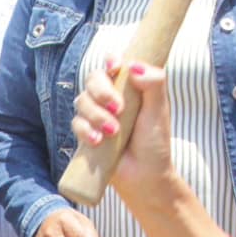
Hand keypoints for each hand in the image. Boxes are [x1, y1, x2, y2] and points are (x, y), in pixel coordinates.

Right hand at [74, 56, 177, 203]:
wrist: (145, 175)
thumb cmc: (154, 142)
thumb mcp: (159, 110)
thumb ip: (154, 84)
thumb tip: (134, 67)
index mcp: (128, 86)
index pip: (114, 64)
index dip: (111, 61)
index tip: (115, 67)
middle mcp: (110, 97)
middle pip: (93, 79)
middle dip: (102, 91)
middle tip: (119, 108)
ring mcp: (97, 115)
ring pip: (82, 101)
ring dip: (96, 115)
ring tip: (113, 132)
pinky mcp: (86, 133)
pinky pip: (76, 123)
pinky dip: (85, 130)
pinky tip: (97, 141)